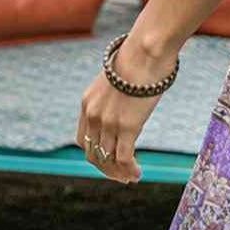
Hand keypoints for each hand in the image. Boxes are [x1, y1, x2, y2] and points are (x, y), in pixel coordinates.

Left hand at [75, 35, 173, 182]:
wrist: (146, 51)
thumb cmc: (140, 58)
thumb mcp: (119, 78)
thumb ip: (118, 93)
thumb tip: (132, 94)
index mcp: (87, 103)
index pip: (84, 139)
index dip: (95, 154)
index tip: (109, 160)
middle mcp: (93, 115)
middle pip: (93, 153)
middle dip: (106, 168)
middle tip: (120, 176)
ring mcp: (108, 123)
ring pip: (108, 159)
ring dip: (119, 173)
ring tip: (131, 178)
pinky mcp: (127, 127)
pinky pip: (124, 158)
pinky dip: (129, 170)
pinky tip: (137, 174)